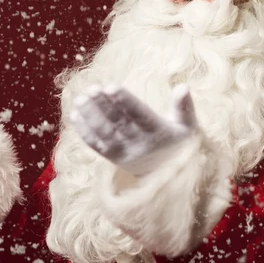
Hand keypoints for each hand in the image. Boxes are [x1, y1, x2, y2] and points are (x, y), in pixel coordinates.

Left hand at [70, 84, 197, 174]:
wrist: (169, 178)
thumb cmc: (179, 144)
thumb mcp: (187, 127)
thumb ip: (184, 106)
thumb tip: (183, 86)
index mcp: (158, 132)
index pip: (139, 114)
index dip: (125, 101)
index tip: (111, 86)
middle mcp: (140, 144)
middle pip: (118, 122)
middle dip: (103, 105)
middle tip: (91, 88)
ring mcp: (125, 153)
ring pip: (105, 133)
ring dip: (91, 116)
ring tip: (80, 99)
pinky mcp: (114, 159)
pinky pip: (97, 146)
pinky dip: (85, 132)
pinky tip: (75, 115)